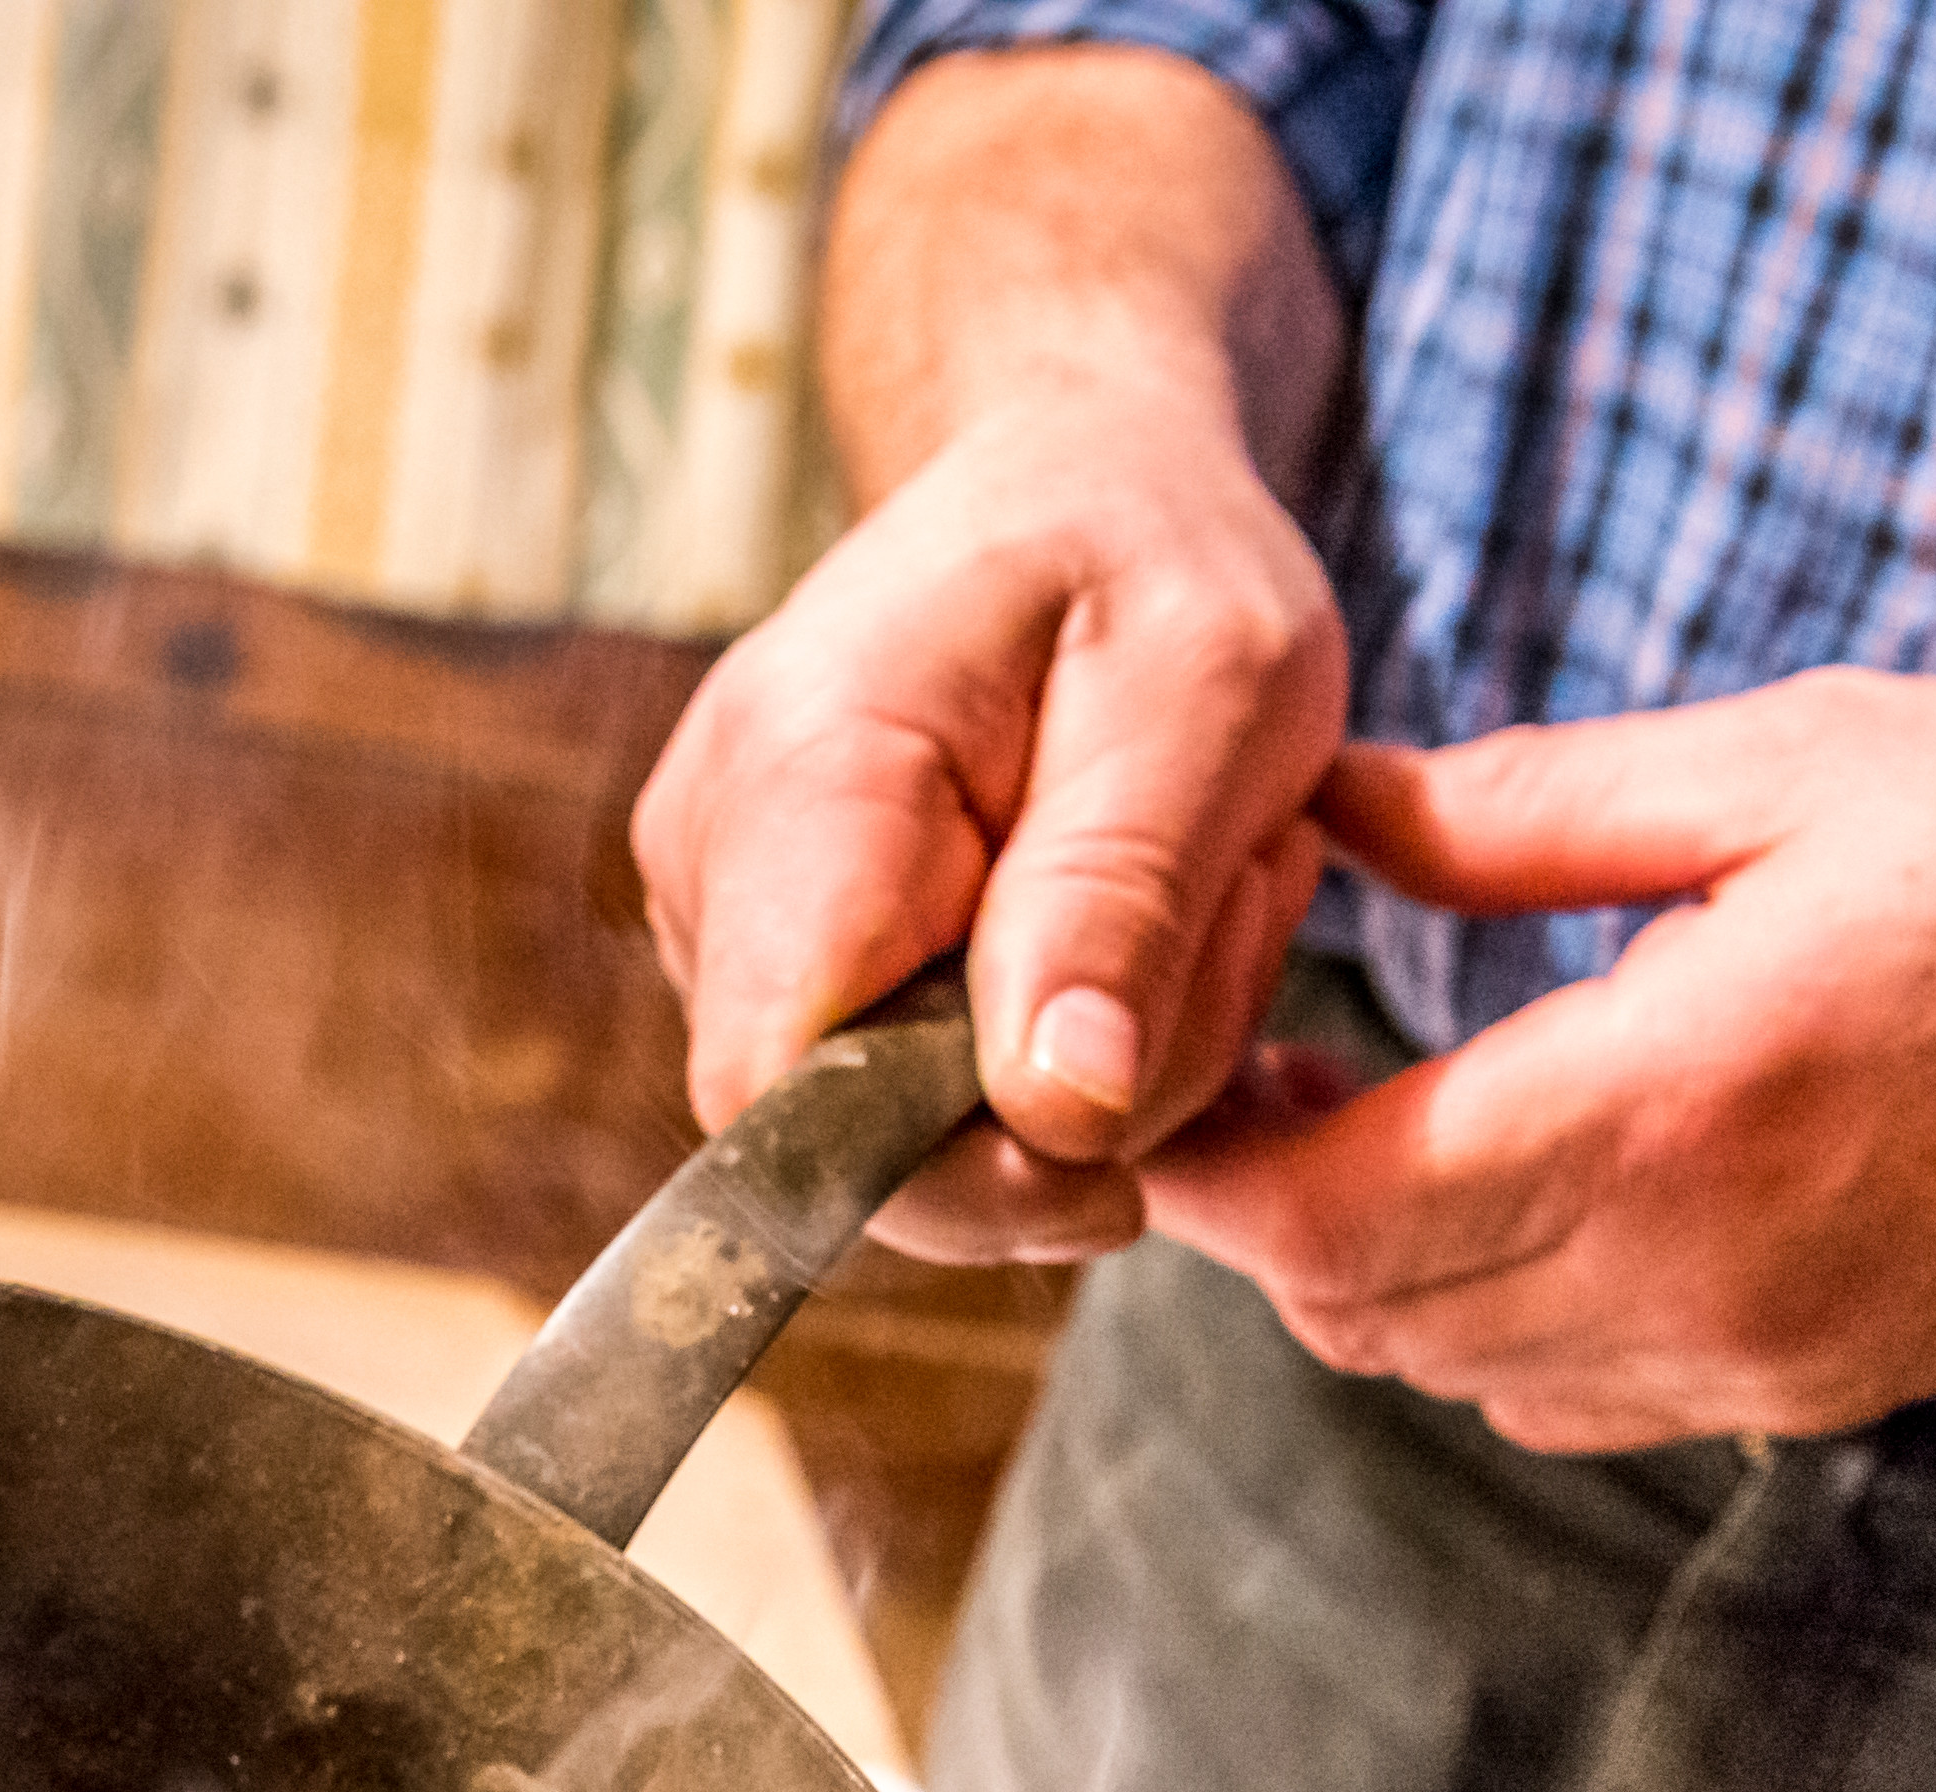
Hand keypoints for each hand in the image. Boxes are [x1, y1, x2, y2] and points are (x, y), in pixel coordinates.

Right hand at [630, 47, 1353, 1264]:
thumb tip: (1053, 1112)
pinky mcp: (777, 969)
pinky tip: (1119, 927)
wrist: (1070, 476)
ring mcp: (724, 927)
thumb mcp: (1211, 679)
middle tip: (1223, 904)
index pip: (783, 1099)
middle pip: (866, 1144)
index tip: (1120, 1121)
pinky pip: (924, 1109)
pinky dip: (1058, 1058)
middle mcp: (712, 870)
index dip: (949, 1170)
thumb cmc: (1149, 552)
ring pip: (914, 1142)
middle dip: (1077, 1098)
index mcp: (800, 784)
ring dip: (1095, 1067)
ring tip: (1182, 883)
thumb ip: (1123, 893)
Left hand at [1151, 672, 1935, 1447]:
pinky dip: (1503, 1316)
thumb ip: (1528, 810)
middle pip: (1362, 1319)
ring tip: (1383, 1110)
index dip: (1206, 1161)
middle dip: (1268, 1214)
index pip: (1327, 1214)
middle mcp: (1704, 1276)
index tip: (1179, 1057)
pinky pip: (1582, 1398)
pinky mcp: (1828, 1389)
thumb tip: (1325, 812)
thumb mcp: (1799, 758)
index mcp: (1675, 1105)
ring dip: (1382, 1271)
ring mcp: (1769, 1360)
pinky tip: (1540, 1179)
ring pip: (1458, 1377)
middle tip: (1250, 1066)